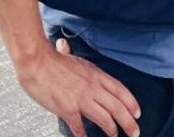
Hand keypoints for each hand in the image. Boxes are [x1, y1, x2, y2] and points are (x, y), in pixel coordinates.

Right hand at [16, 40, 140, 136]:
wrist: (36, 61)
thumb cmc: (49, 59)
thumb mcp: (69, 55)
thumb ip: (71, 54)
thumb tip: (64, 45)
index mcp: (95, 74)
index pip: (120, 90)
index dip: (131, 103)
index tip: (137, 113)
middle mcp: (92, 87)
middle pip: (118, 107)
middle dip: (129, 122)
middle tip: (135, 132)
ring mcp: (81, 99)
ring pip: (105, 118)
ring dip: (112, 130)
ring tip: (115, 136)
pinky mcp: (68, 109)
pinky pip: (80, 127)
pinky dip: (83, 135)